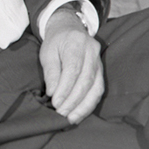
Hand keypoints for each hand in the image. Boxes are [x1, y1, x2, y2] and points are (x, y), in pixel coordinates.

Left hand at [38, 8, 104, 123]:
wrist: (71, 29)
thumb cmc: (56, 42)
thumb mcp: (47, 53)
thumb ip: (51, 72)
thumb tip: (53, 93)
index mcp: (77, 43)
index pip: (73, 69)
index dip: (65, 88)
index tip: (55, 103)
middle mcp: (92, 52)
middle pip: (86, 80)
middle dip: (74, 100)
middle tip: (61, 114)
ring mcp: (99, 62)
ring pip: (96, 87)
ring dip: (84, 106)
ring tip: (71, 118)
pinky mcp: (101, 71)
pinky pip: (99, 89)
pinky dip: (90, 103)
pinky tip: (80, 113)